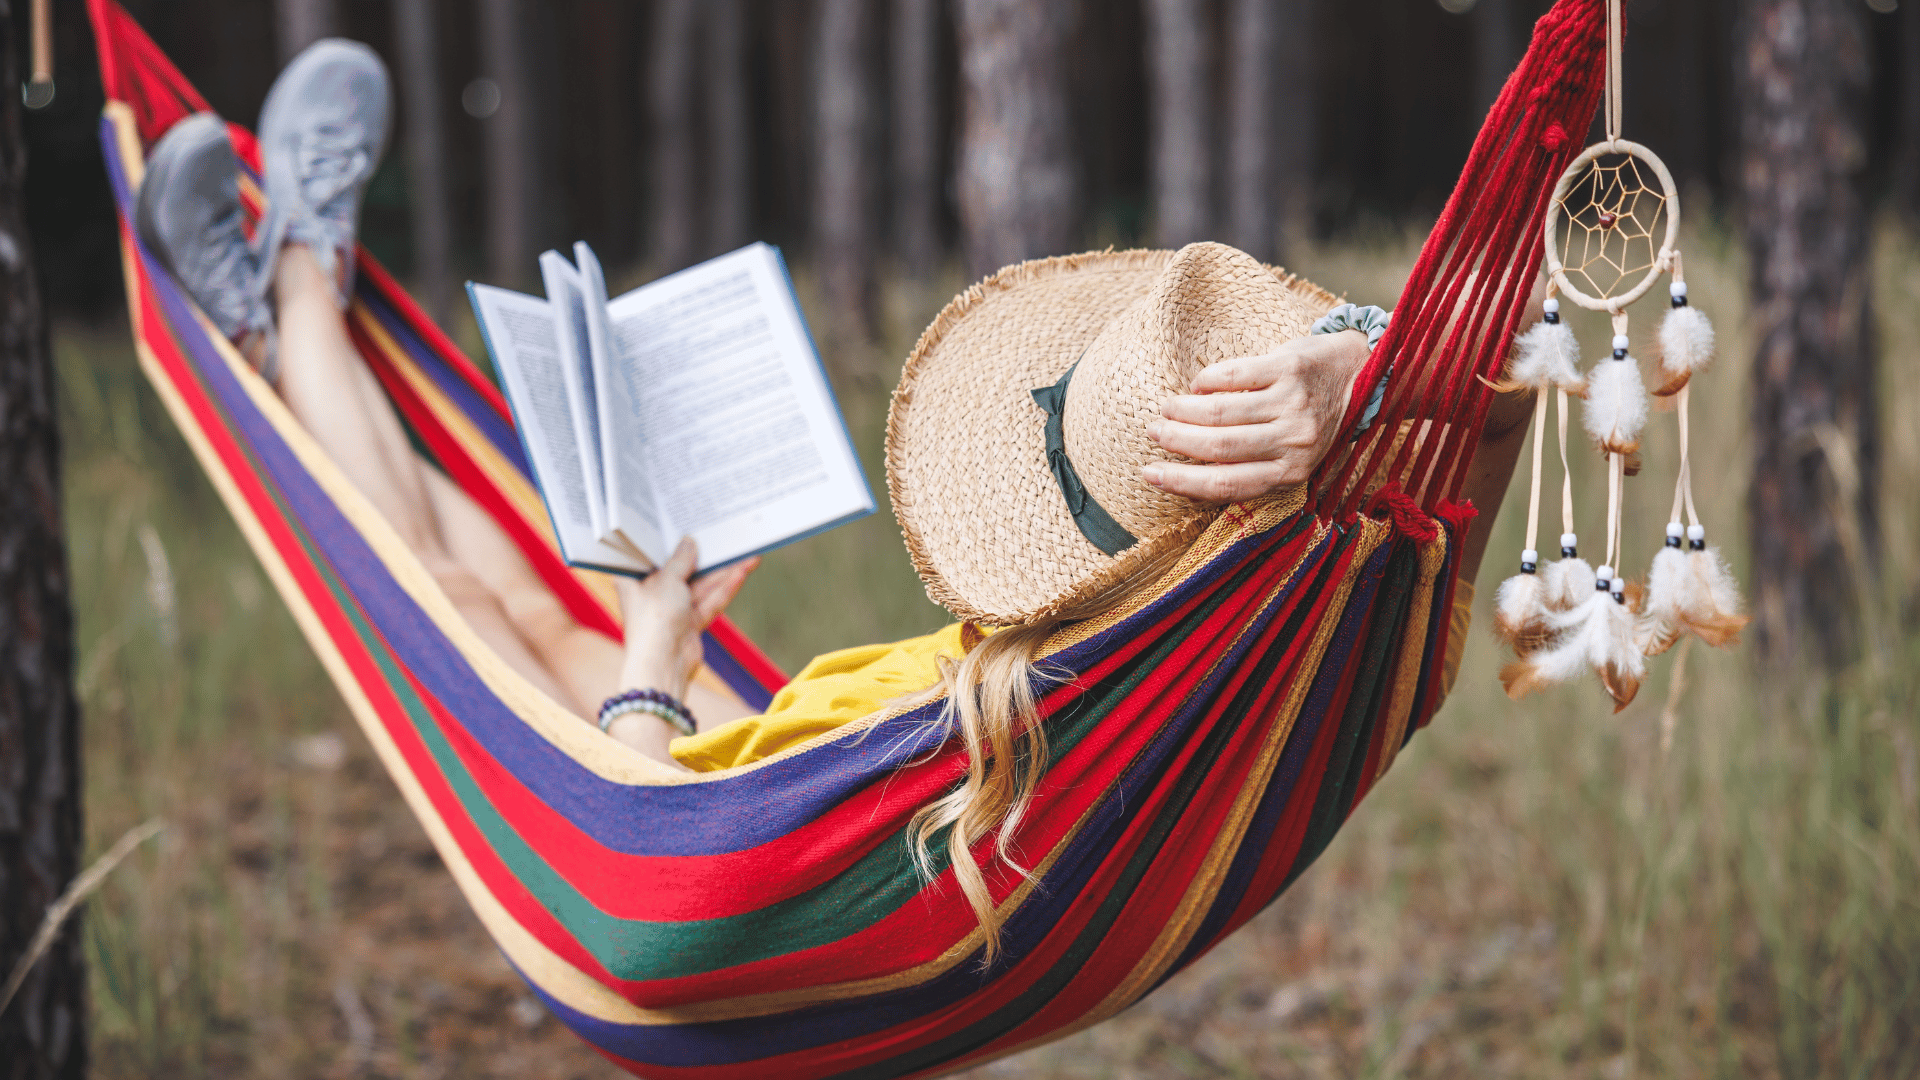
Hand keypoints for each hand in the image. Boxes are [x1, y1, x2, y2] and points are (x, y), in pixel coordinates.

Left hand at [612, 538, 755, 723]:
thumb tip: (689, 542)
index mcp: (633, 580)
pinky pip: (710, 601)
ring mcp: (672, 609)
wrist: (663, 665)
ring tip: (747, 553)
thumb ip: (681, 559)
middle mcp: (651, 593)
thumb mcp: (667, 579)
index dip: (664, 538)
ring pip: (701, 585)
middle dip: (703, 555)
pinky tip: (743, 571)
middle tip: (721, 534)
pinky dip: (725, 588)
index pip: (648, 554)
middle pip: (681, 568)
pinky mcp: (690, 623)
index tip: (680, 519)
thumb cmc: (653, 618)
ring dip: (723, 571)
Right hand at [1142, 328, 1370, 501]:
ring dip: (1184, 411)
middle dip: (1176, 442)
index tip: (1151, 474)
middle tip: (1153, 432)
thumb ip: (1257, 466)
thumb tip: (1193, 474)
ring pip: (1220, 413)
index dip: (1183, 482)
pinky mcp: (1288, 369)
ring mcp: (1291, 404)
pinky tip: (1197, 386)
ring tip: (1167, 409)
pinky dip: (1206, 382)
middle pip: (1218, 447)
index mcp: (1293, 471)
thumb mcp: (1296, 454)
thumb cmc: (1319, 418)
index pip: (1227, 484)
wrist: (1365, 374)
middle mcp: (1293, 441)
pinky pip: (1232, 375)